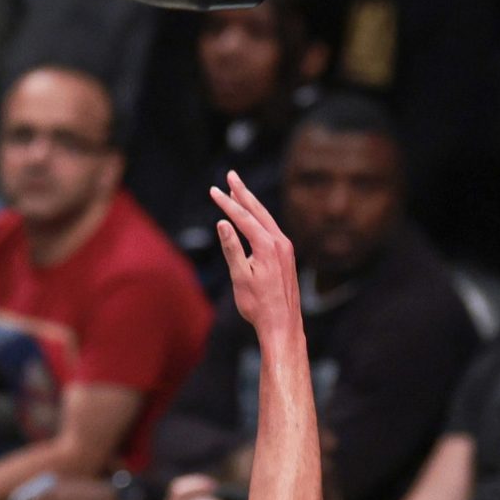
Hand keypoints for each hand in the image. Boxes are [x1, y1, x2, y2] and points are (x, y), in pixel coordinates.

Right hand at [210, 171, 299, 343]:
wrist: (283, 324)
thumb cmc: (258, 305)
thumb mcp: (240, 277)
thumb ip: (232, 248)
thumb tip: (222, 223)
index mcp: (268, 245)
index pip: (243, 217)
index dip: (227, 203)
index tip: (213, 190)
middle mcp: (280, 242)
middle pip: (258, 211)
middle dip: (242, 193)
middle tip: (231, 175)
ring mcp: (286, 249)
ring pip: (266, 219)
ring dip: (251, 204)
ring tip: (239, 190)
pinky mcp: (287, 256)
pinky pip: (271, 229)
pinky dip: (259, 218)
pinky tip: (253, 218)